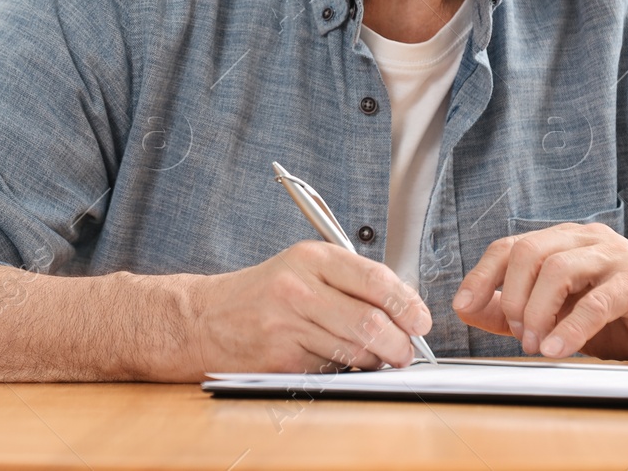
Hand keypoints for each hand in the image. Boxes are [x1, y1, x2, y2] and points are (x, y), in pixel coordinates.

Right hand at [182, 241, 431, 375]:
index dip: (406, 303)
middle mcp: (301, 287)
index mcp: (313, 258)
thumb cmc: (264, 294)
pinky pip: (331, 367)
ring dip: (376, 360)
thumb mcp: (305, 268)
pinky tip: (345, 362)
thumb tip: (403, 307)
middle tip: (407, 351)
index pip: (374, 279)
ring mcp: (289, 324)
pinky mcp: (282, 358)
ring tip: (380, 358)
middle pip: (369, 321)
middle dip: (399, 342)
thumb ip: (351, 281)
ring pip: (354, 349)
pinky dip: (348, 369)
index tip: (421, 320)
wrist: (206, 319)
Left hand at [452, 223, 627, 363]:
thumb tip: (470, 310)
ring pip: (558, 268)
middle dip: (511, 297)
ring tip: (535, 345)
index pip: (510, 246)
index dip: (482, 276)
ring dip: (537, 311)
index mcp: (566, 242)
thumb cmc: (627, 318)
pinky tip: (558, 349)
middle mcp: (588, 240)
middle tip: (516, 335)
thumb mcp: (563, 315)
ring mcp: (615, 257)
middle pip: (528, 251)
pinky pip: (597, 300)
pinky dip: (571, 327)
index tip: (463, 307)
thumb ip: (518, 311)